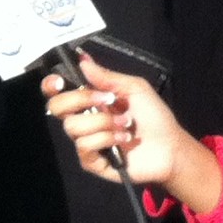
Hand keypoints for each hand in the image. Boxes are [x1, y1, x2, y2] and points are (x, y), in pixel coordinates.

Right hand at [45, 53, 220, 209]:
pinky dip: (107, 139)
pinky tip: (124, 139)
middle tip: (109, 100)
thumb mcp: (135, 89)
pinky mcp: (92, 161)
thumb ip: (108, 77)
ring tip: (126, 124)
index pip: (57, 91)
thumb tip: (83, 61)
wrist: (170, 146)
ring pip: (73, 127)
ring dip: (104, 122)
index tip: (61, 82)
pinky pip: (85, 146)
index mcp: (90, 100)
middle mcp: (84, 119)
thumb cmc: (154, 116)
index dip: (51, 84)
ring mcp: (86, 141)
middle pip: (56, 108)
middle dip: (80, 100)